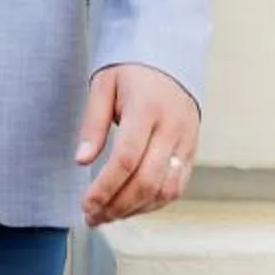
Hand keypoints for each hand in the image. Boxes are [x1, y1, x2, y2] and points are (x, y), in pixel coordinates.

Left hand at [74, 63, 198, 226]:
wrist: (170, 58)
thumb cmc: (133, 70)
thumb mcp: (104, 85)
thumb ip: (93, 124)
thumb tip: (82, 160)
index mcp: (147, 108)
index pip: (126, 159)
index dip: (105, 187)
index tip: (86, 203)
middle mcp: (172, 127)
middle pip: (146, 181)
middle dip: (117, 206)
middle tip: (93, 217)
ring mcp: (186, 141)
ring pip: (164, 190)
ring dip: (134, 210)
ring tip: (108, 215)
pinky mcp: (192, 150)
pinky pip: (176, 187)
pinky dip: (153, 203)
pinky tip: (132, 207)